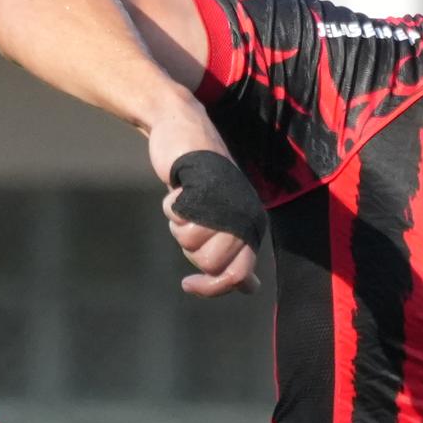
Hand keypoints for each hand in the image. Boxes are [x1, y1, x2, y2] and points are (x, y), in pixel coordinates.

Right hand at [146, 106, 262, 296]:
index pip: (236, 275)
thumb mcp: (223, 222)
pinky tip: (180, 189)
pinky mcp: (205, 188)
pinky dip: (170, 207)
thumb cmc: (203, 183)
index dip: (211, 288)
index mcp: (252, 228)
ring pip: (191, 243)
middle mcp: (245, 217)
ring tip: (188, 201)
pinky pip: (178, 217)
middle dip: (190, 248)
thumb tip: (249, 288)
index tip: (188, 284)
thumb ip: (236, 254)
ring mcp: (226, 204)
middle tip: (192, 221)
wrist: (186, 135)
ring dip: (179, 225)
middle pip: (208, 263)